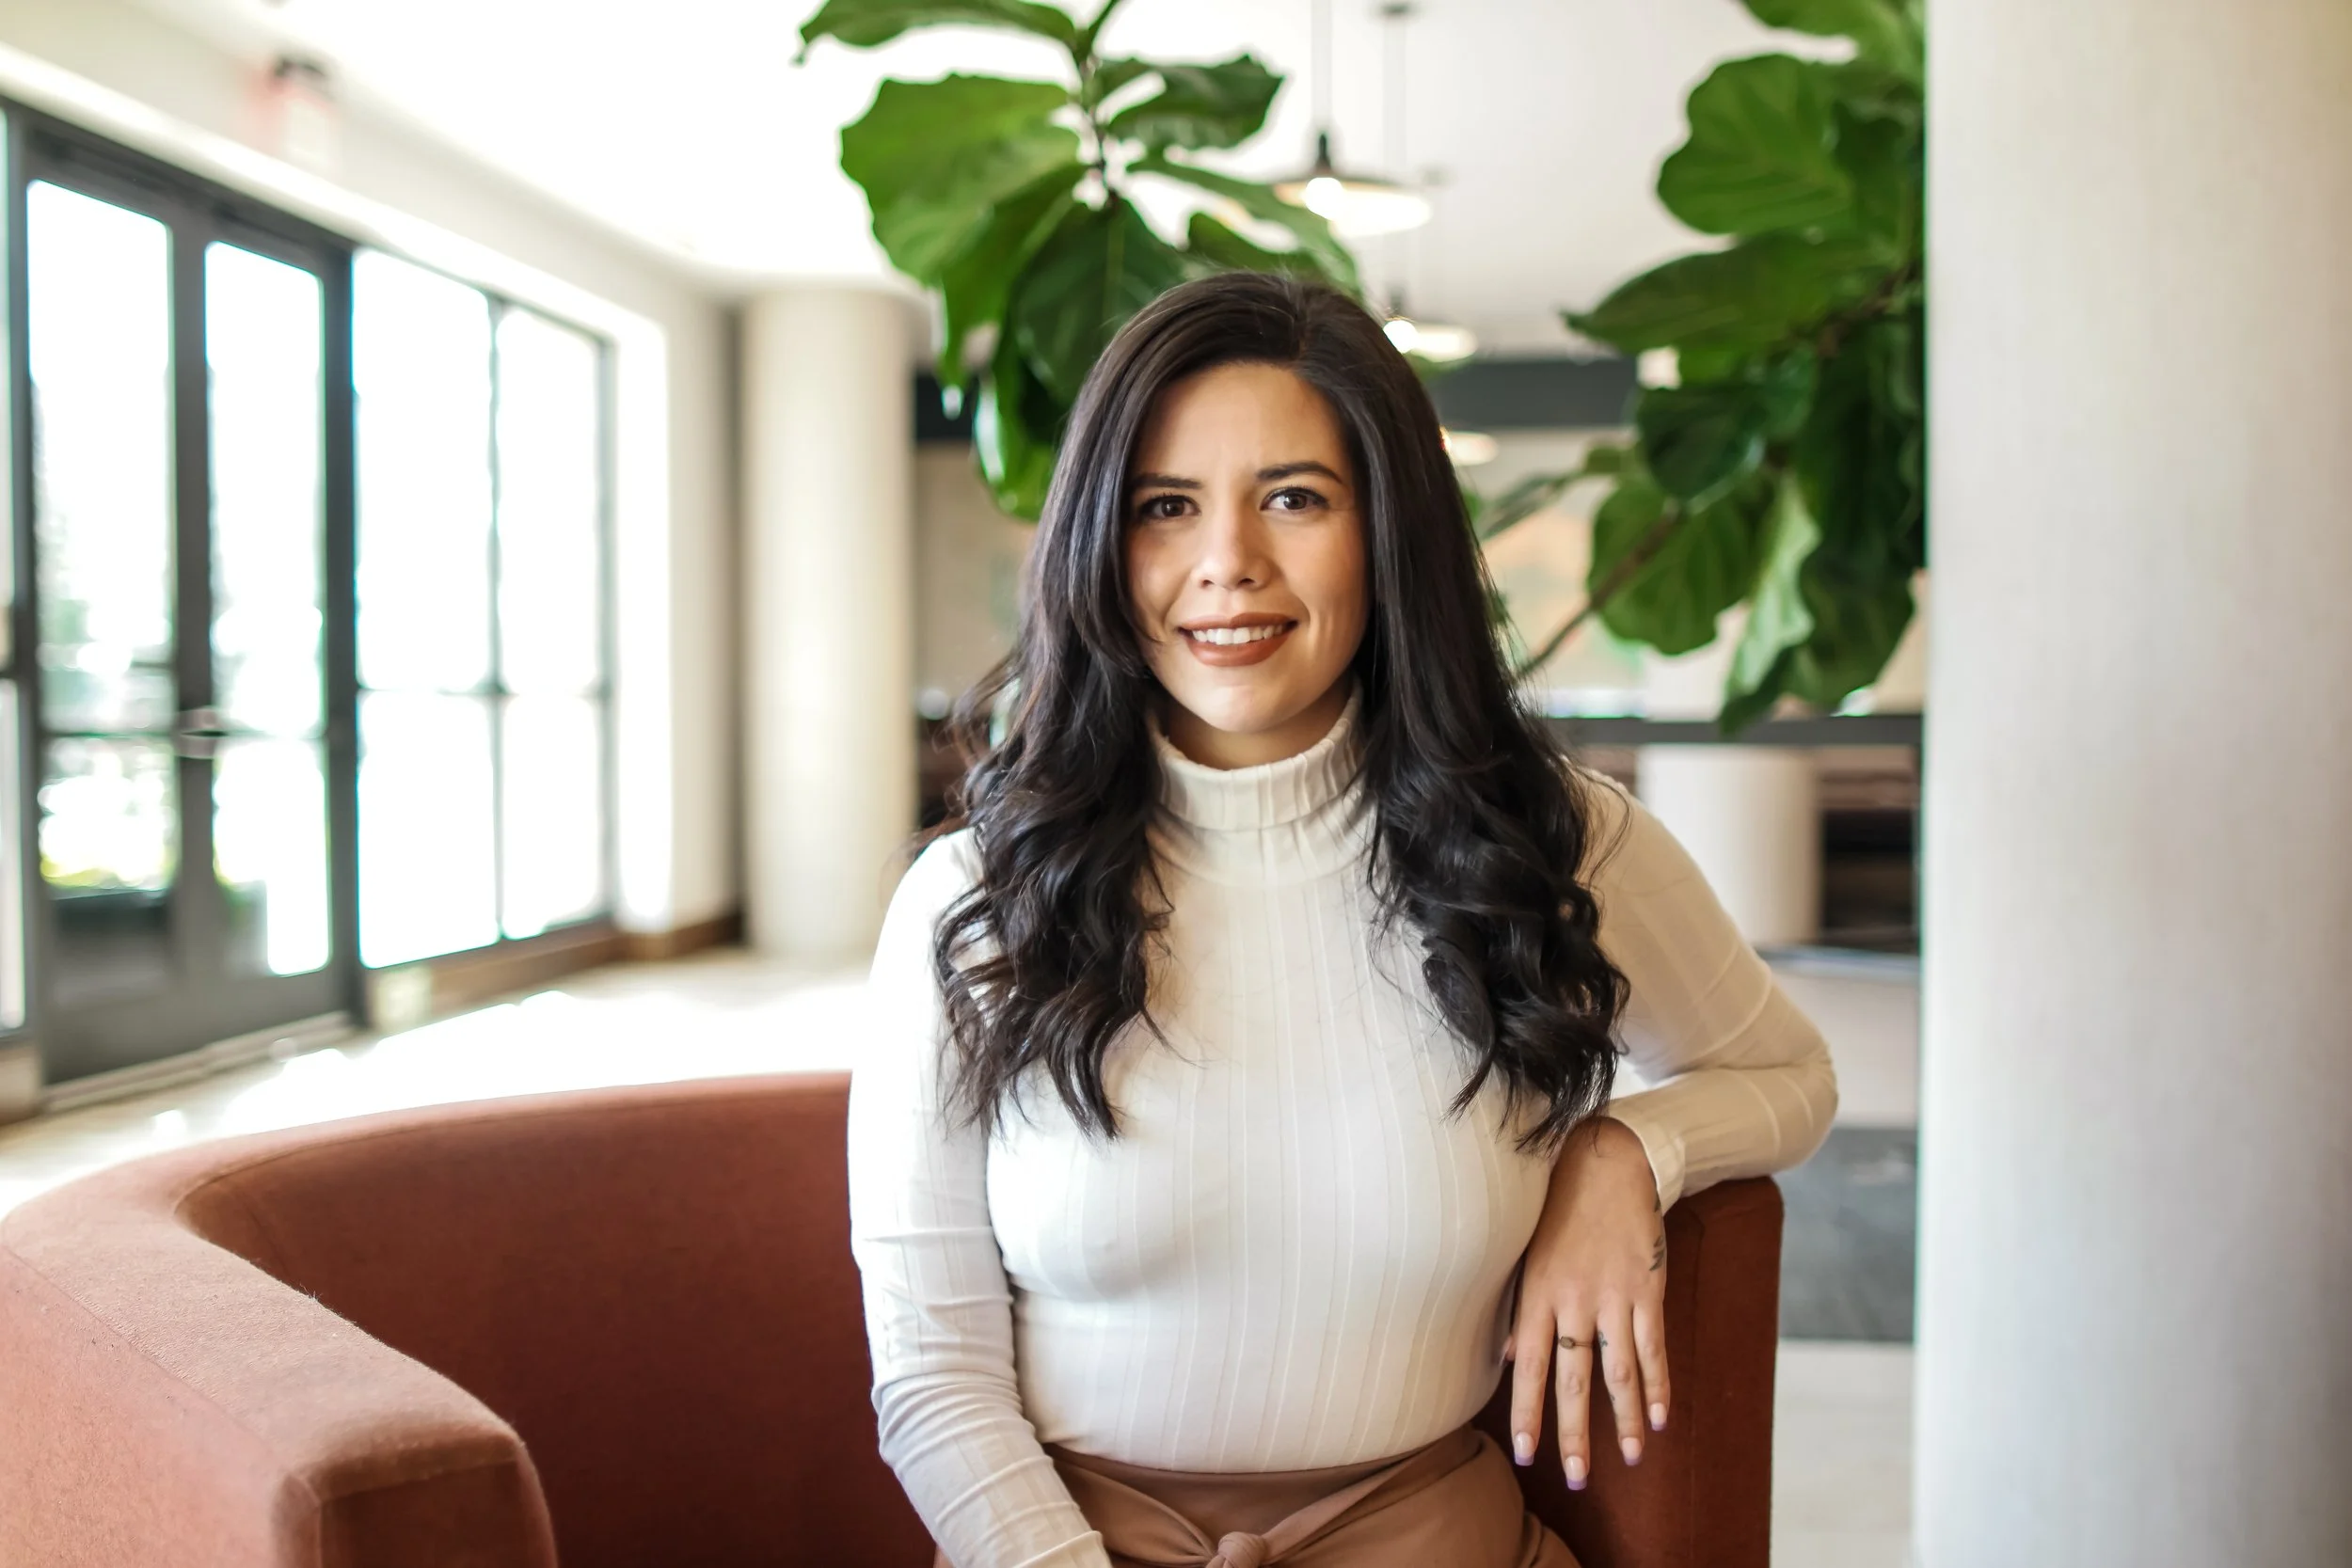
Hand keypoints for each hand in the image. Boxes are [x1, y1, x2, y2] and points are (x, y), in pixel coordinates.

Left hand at [1505, 1114, 1668, 1490]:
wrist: (1609, 1162)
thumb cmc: (1558, 1208)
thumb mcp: (1526, 1253)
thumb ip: (1519, 1307)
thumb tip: (1510, 1358)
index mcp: (1538, 1292)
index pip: (1530, 1367)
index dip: (1528, 1414)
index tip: (1526, 1455)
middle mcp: (1575, 1299)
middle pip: (1574, 1380)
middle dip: (1574, 1434)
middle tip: (1577, 1478)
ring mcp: (1614, 1295)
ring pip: (1619, 1371)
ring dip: (1626, 1419)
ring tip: (1630, 1457)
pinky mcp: (1648, 1289)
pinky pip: (1654, 1346)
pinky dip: (1658, 1383)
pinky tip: (1660, 1416)